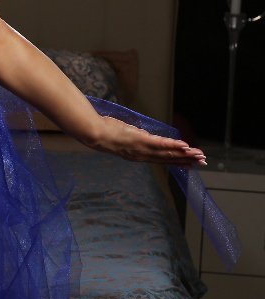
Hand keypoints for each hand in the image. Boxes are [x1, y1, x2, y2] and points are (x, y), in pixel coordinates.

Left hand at [86, 116, 206, 167]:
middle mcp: (142, 156)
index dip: (177, 162)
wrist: (97, 134)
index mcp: (139, 156)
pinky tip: (185, 146)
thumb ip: (137, 139)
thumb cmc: (108, 133)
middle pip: (168, 159)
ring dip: (185, 154)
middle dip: (186, 160)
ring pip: (168, 153)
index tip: (190, 164)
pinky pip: (160, 144)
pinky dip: (173, 145)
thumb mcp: (125, 138)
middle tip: (202, 162)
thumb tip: (145, 136)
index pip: (162, 160)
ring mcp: (142, 149)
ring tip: (199, 155)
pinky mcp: (141, 141)